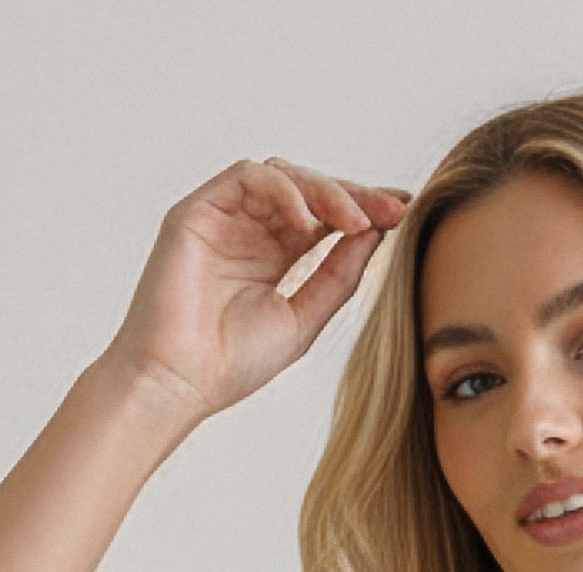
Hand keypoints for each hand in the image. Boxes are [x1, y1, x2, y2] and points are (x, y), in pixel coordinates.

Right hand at [102, 157, 407, 426]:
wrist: (179, 384)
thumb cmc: (232, 364)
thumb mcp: (303, 318)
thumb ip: (338, 276)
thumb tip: (375, 234)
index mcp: (273, 255)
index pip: (324, 218)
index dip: (363, 211)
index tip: (403, 214)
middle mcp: (249, 230)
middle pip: (310, 190)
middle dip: (354, 196)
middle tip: (391, 209)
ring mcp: (223, 217)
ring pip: (284, 176)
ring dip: (325, 192)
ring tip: (356, 220)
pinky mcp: (198, 210)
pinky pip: (248, 178)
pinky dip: (283, 191)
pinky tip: (308, 221)